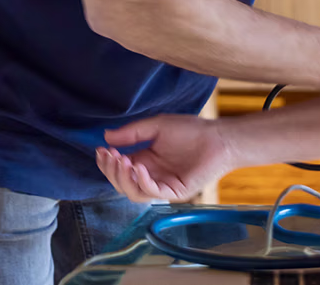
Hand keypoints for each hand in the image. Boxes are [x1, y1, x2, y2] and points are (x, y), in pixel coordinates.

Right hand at [96, 115, 231, 203]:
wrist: (218, 138)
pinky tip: (138, 167)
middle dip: (112, 171)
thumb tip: (106, 137)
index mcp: (144, 162)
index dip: (107, 162)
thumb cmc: (190, 130)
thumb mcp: (156, 126)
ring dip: (123, 178)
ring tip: (122, 160)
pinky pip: (152, 193)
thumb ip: (133, 133)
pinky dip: (142, 182)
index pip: (118, 169)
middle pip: (121, 183)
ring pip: (133, 192)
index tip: (101, 149)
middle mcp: (151, 176)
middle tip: (111, 155)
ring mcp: (162, 186)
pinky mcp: (174, 192)